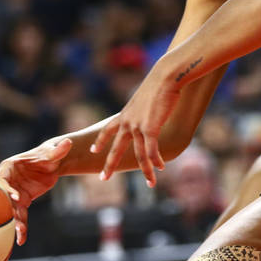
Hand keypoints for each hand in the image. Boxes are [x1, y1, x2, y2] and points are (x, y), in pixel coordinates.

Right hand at [0, 137, 71, 245]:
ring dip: (15, 221)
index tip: (15, 198)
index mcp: (9, 167)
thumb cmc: (48, 154)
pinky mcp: (22, 202)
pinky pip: (20, 215)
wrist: (51, 163)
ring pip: (12, 209)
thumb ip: (59, 150)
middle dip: (8, 209)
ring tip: (19, 233)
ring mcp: (14, 193)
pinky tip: (21, 240)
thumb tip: (69, 142)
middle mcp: (8, 181)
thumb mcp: (53, 153)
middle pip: (4, 197)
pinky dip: (21, 226)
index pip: (4, 179)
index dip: (8, 188)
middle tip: (15, 221)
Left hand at [90, 67, 179, 186]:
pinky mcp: (150, 128)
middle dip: (110, 165)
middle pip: (117, 149)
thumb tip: (149, 107)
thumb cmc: (159, 83)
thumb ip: (144, 106)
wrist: (165, 77)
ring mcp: (138, 126)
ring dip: (146, 171)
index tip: (94, 150)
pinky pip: (151, 151)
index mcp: (125, 114)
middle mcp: (127, 122)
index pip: (107, 130)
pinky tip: (161, 168)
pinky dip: (156, 161)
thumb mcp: (146, 96)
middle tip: (103, 178)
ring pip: (139, 155)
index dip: (101, 141)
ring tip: (151, 184)